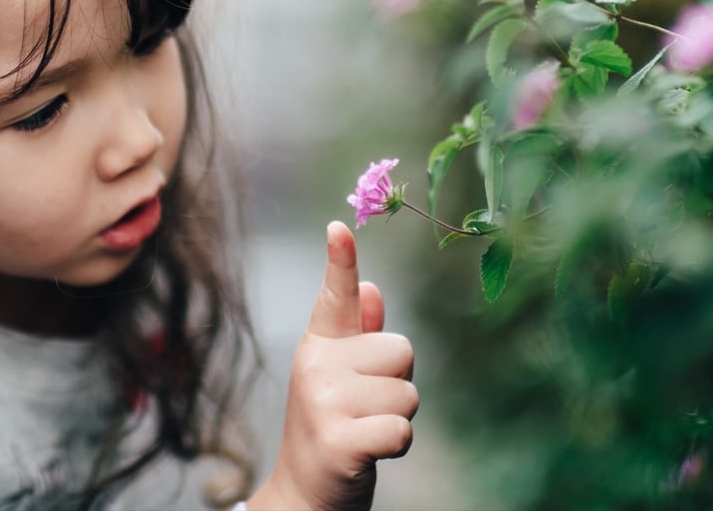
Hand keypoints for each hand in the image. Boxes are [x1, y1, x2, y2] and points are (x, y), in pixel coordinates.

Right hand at [249, 221, 417, 510]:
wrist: (304, 494)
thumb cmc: (332, 430)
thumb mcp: (340, 379)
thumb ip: (358, 336)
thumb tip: (371, 289)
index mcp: (319, 346)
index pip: (334, 296)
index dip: (341, 261)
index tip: (339, 227)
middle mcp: (316, 366)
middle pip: (402, 352)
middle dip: (398, 384)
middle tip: (365, 409)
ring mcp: (323, 401)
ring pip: (407, 394)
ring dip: (398, 419)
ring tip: (365, 431)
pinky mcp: (339, 439)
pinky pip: (400, 428)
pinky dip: (396, 445)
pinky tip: (368, 452)